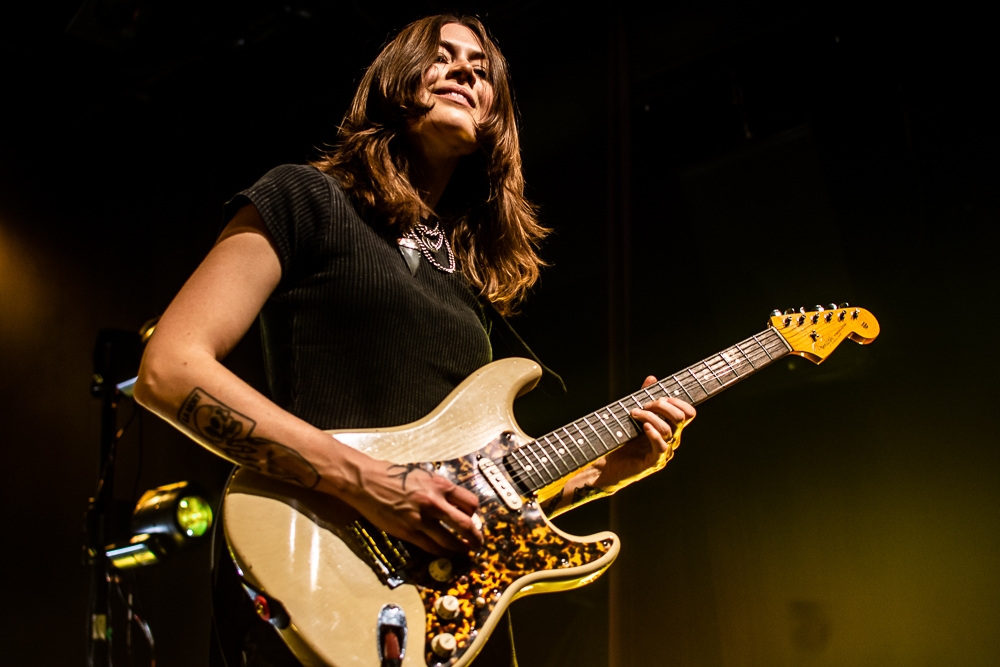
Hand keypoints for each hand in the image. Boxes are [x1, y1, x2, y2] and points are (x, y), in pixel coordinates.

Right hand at [335, 451, 482, 555]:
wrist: (367, 482)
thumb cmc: (393, 475)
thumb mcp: (422, 476)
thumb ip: (438, 489)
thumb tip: (452, 502)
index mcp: (440, 486)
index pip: (470, 503)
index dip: (474, 514)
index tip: (473, 518)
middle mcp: (435, 503)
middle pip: (465, 524)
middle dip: (476, 536)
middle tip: (479, 543)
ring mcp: (422, 519)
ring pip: (450, 540)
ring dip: (460, 548)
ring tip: (464, 551)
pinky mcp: (408, 532)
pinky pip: (431, 547)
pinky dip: (441, 552)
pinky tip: (444, 553)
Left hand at [593, 375, 695, 490]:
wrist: (607, 466)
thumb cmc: (621, 440)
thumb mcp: (634, 415)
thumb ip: (644, 397)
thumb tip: (652, 379)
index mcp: (670, 427)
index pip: (688, 413)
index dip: (679, 401)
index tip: (661, 396)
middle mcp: (671, 440)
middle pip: (681, 418)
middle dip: (662, 406)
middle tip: (644, 404)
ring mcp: (664, 452)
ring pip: (669, 430)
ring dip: (650, 417)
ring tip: (634, 413)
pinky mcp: (653, 462)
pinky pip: (661, 447)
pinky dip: (653, 434)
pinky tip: (644, 427)